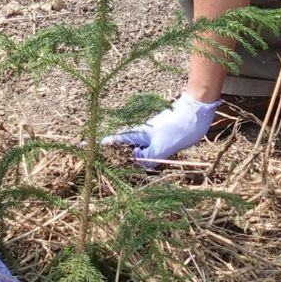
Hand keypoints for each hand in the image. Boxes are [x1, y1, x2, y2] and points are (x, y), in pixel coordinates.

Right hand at [100, 92, 217, 167]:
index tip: (83, 146)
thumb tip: (136, 163)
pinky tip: (150, 163)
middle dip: (115, 155)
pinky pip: (148, 147)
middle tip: (106, 167)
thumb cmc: (179, 127)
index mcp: (138, 134)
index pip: (114, 140)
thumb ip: (147, 158)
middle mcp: (142, 133)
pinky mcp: (161, 135)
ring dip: (133, 158)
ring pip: (137, 147)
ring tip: (129, 170)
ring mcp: (151, 133)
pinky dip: (145, 156)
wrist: (197, 111)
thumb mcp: (162, 148)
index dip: (100, 145)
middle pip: (123, 145)